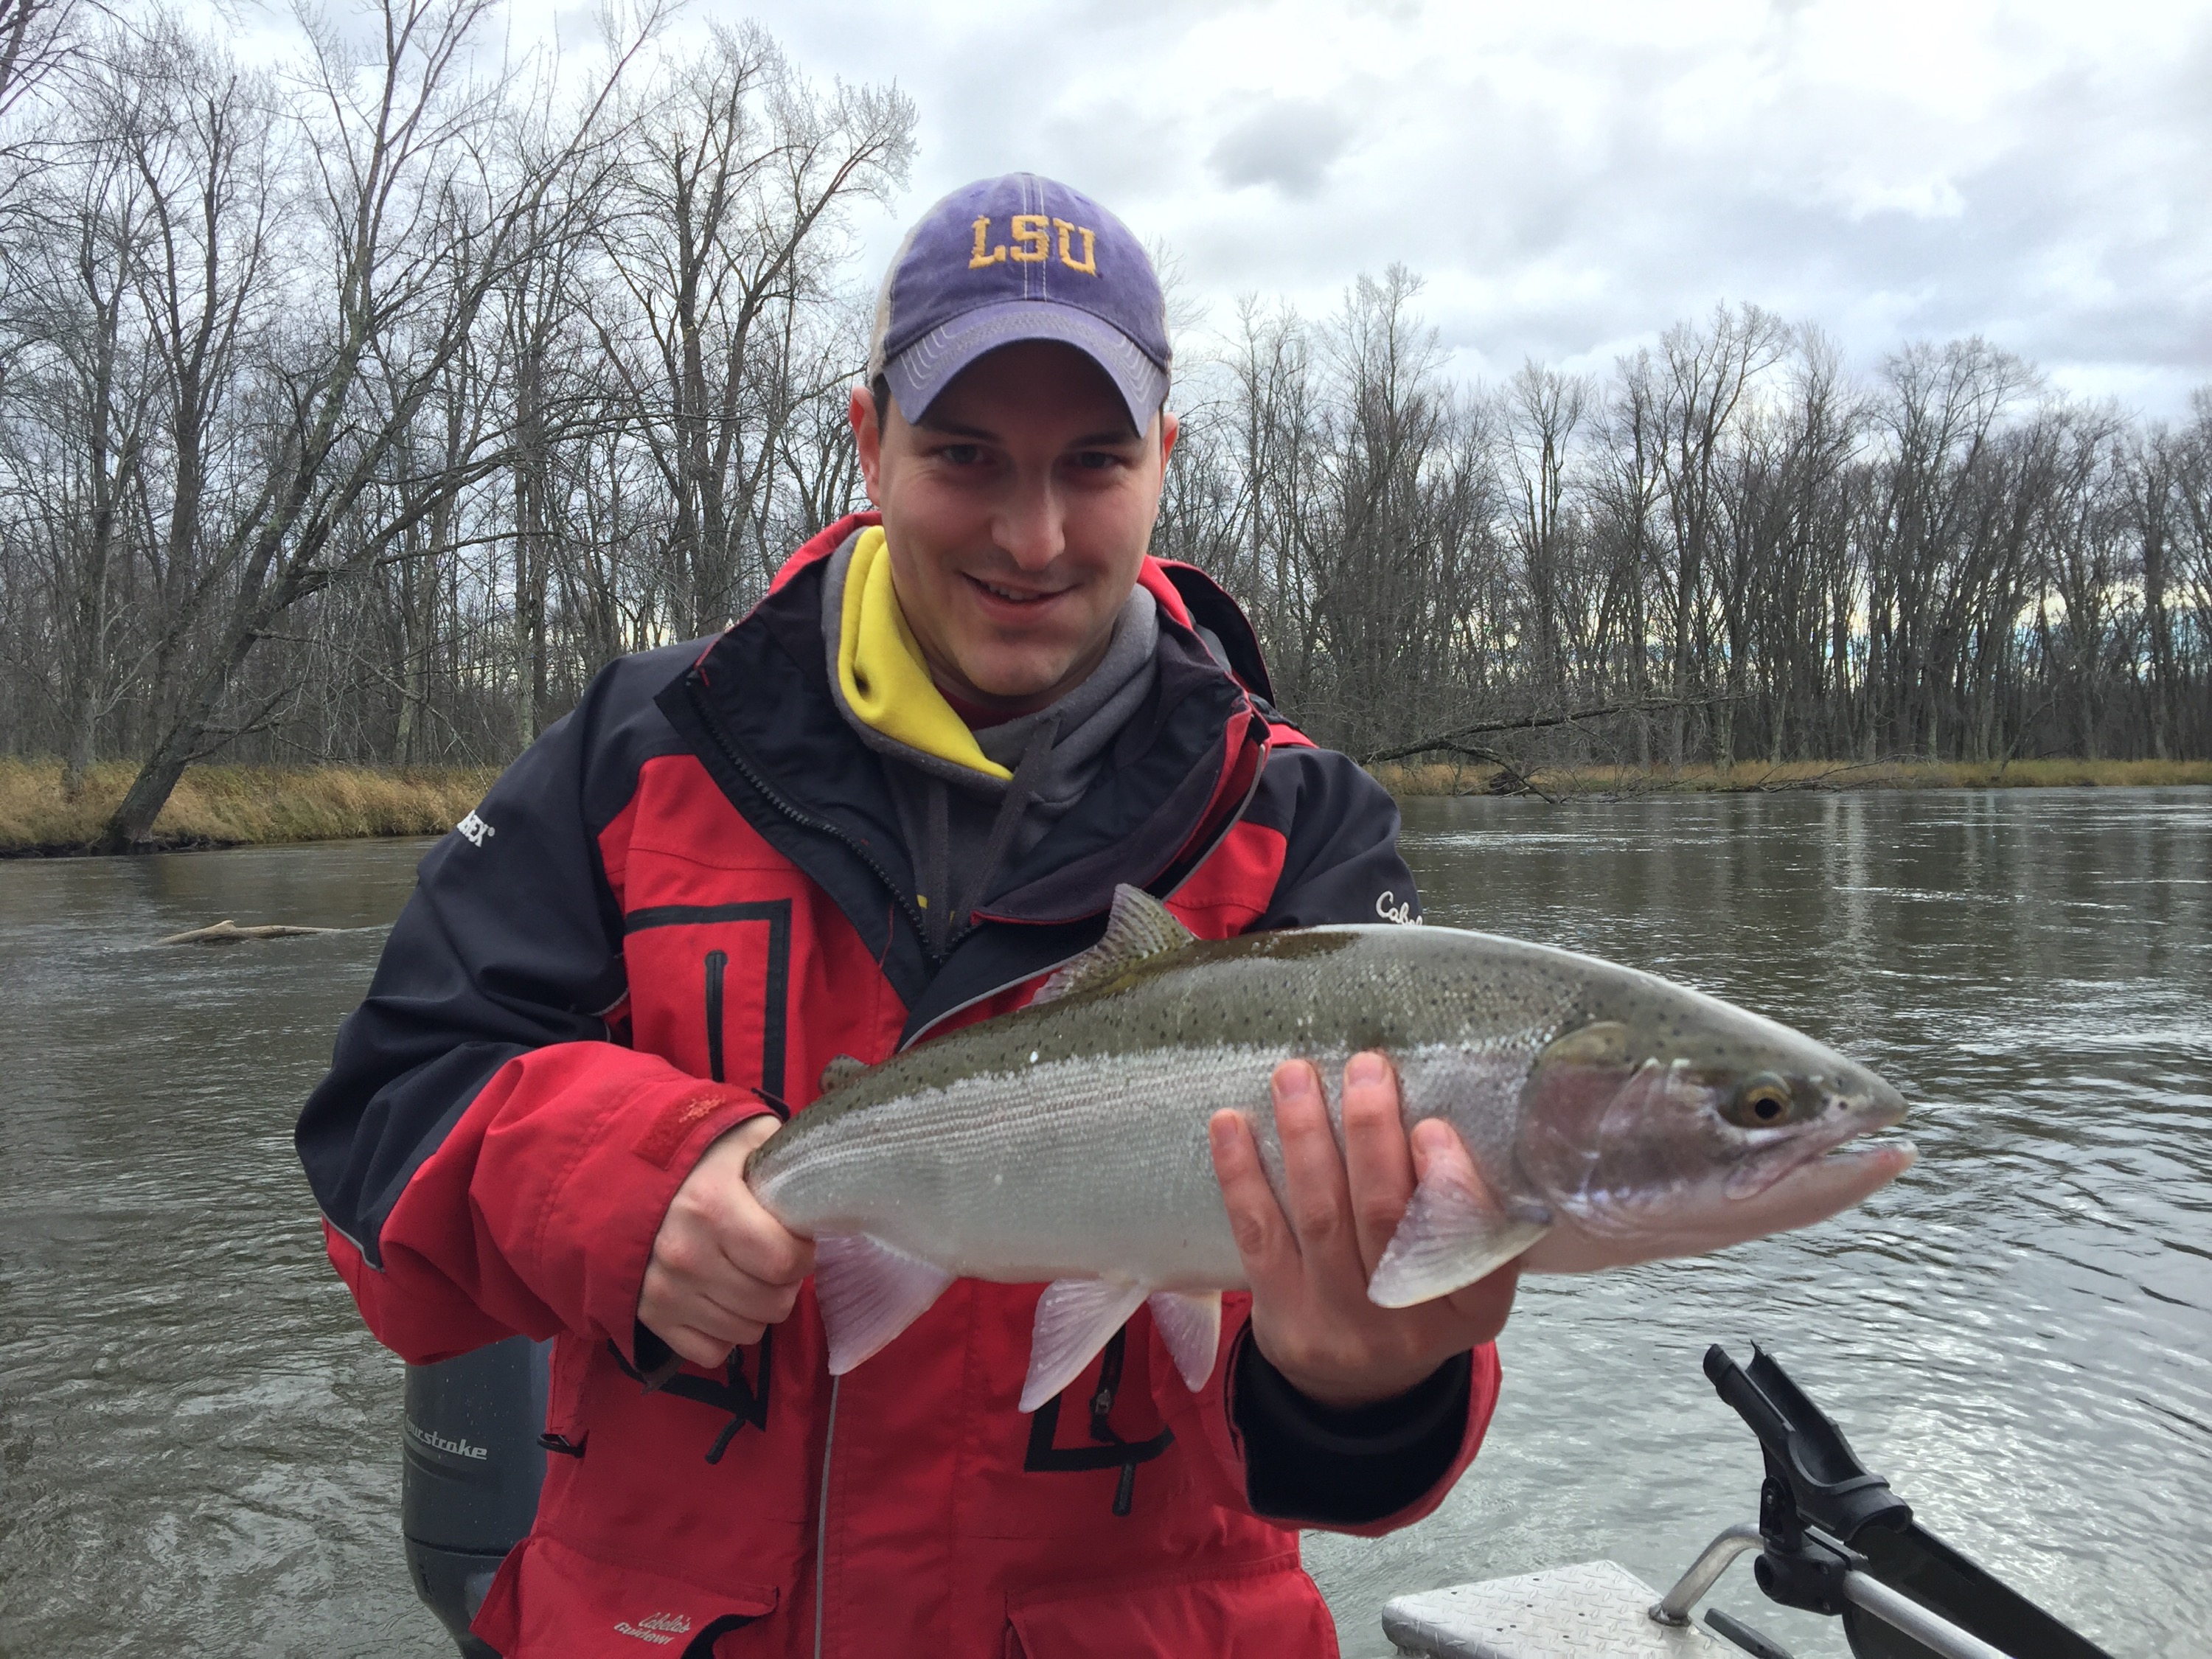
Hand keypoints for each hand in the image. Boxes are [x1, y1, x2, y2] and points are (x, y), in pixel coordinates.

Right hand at [638, 1115, 814, 1367]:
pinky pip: (711, 1352)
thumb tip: (825, 1184)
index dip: (804, 1254)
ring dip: (757, 1308)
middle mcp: (686, 1256)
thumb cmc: (698, 1156)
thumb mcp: (746, 1138)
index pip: (785, 1262)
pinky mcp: (651, 1318)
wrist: (622, 1175)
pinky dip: (724, 1332)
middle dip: (784, 1283)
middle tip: (773, 1258)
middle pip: (772, 1303)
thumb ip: (786, 1157)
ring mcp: (665, 1293)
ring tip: (746, 1274)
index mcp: (713, 1207)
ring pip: (747, 1332)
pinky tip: (721, 1298)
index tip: (798, 1240)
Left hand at [1208, 1052, 1519, 1408]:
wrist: (1357, 1385)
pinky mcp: (1282, 1319)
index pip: (1472, 1253)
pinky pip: (1259, 1236)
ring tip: (1296, 1076)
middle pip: (1386, 1220)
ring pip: (1320, 1217)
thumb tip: (1440, 1102)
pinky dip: (1242, 1175)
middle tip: (1364, 1068)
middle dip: (1372, 1135)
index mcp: (1471, 1310)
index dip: (1452, 1190)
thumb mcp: (1460, 1272)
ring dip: (1305, 1137)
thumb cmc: (1416, 1298)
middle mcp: (1408, 1324)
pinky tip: (1231, 1124)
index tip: (1432, 1126)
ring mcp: (1340, 1326)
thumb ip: (1460, 1209)